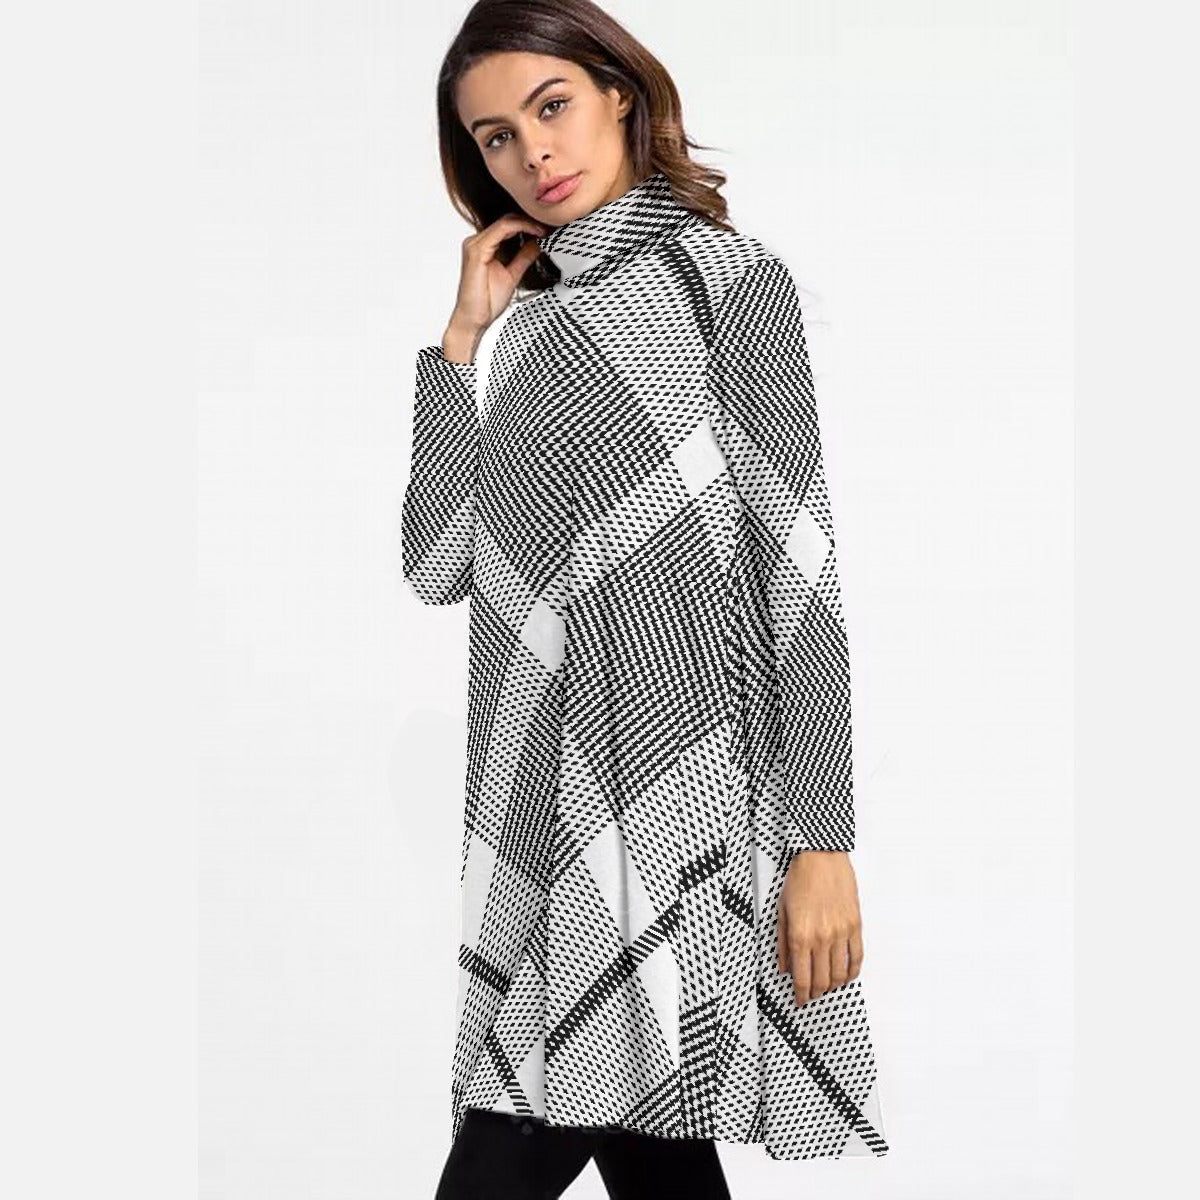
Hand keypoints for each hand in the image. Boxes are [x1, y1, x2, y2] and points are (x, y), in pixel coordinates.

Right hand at [442, 213, 547, 361]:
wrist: (473, 320)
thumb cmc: (487, 302)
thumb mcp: (513, 274)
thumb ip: (524, 257)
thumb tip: (539, 243)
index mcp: (483, 246)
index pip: (508, 225)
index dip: (529, 224)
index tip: (549, 229)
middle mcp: (476, 241)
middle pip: (507, 219)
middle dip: (531, 220)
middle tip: (551, 226)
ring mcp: (474, 244)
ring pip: (506, 221)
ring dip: (528, 222)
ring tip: (546, 229)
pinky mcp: (477, 250)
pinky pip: (502, 229)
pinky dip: (521, 228)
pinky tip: (537, 233)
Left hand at [776, 850, 863, 1005]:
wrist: (821, 857)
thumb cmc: (799, 880)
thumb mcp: (781, 912)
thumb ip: (782, 944)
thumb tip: (783, 968)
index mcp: (800, 935)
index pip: (802, 977)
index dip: (801, 994)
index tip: (799, 1000)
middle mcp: (822, 938)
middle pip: (822, 980)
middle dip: (816, 993)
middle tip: (811, 995)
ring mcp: (841, 933)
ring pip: (841, 974)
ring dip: (834, 986)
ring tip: (827, 987)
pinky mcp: (855, 925)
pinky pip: (857, 957)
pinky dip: (852, 972)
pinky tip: (846, 976)